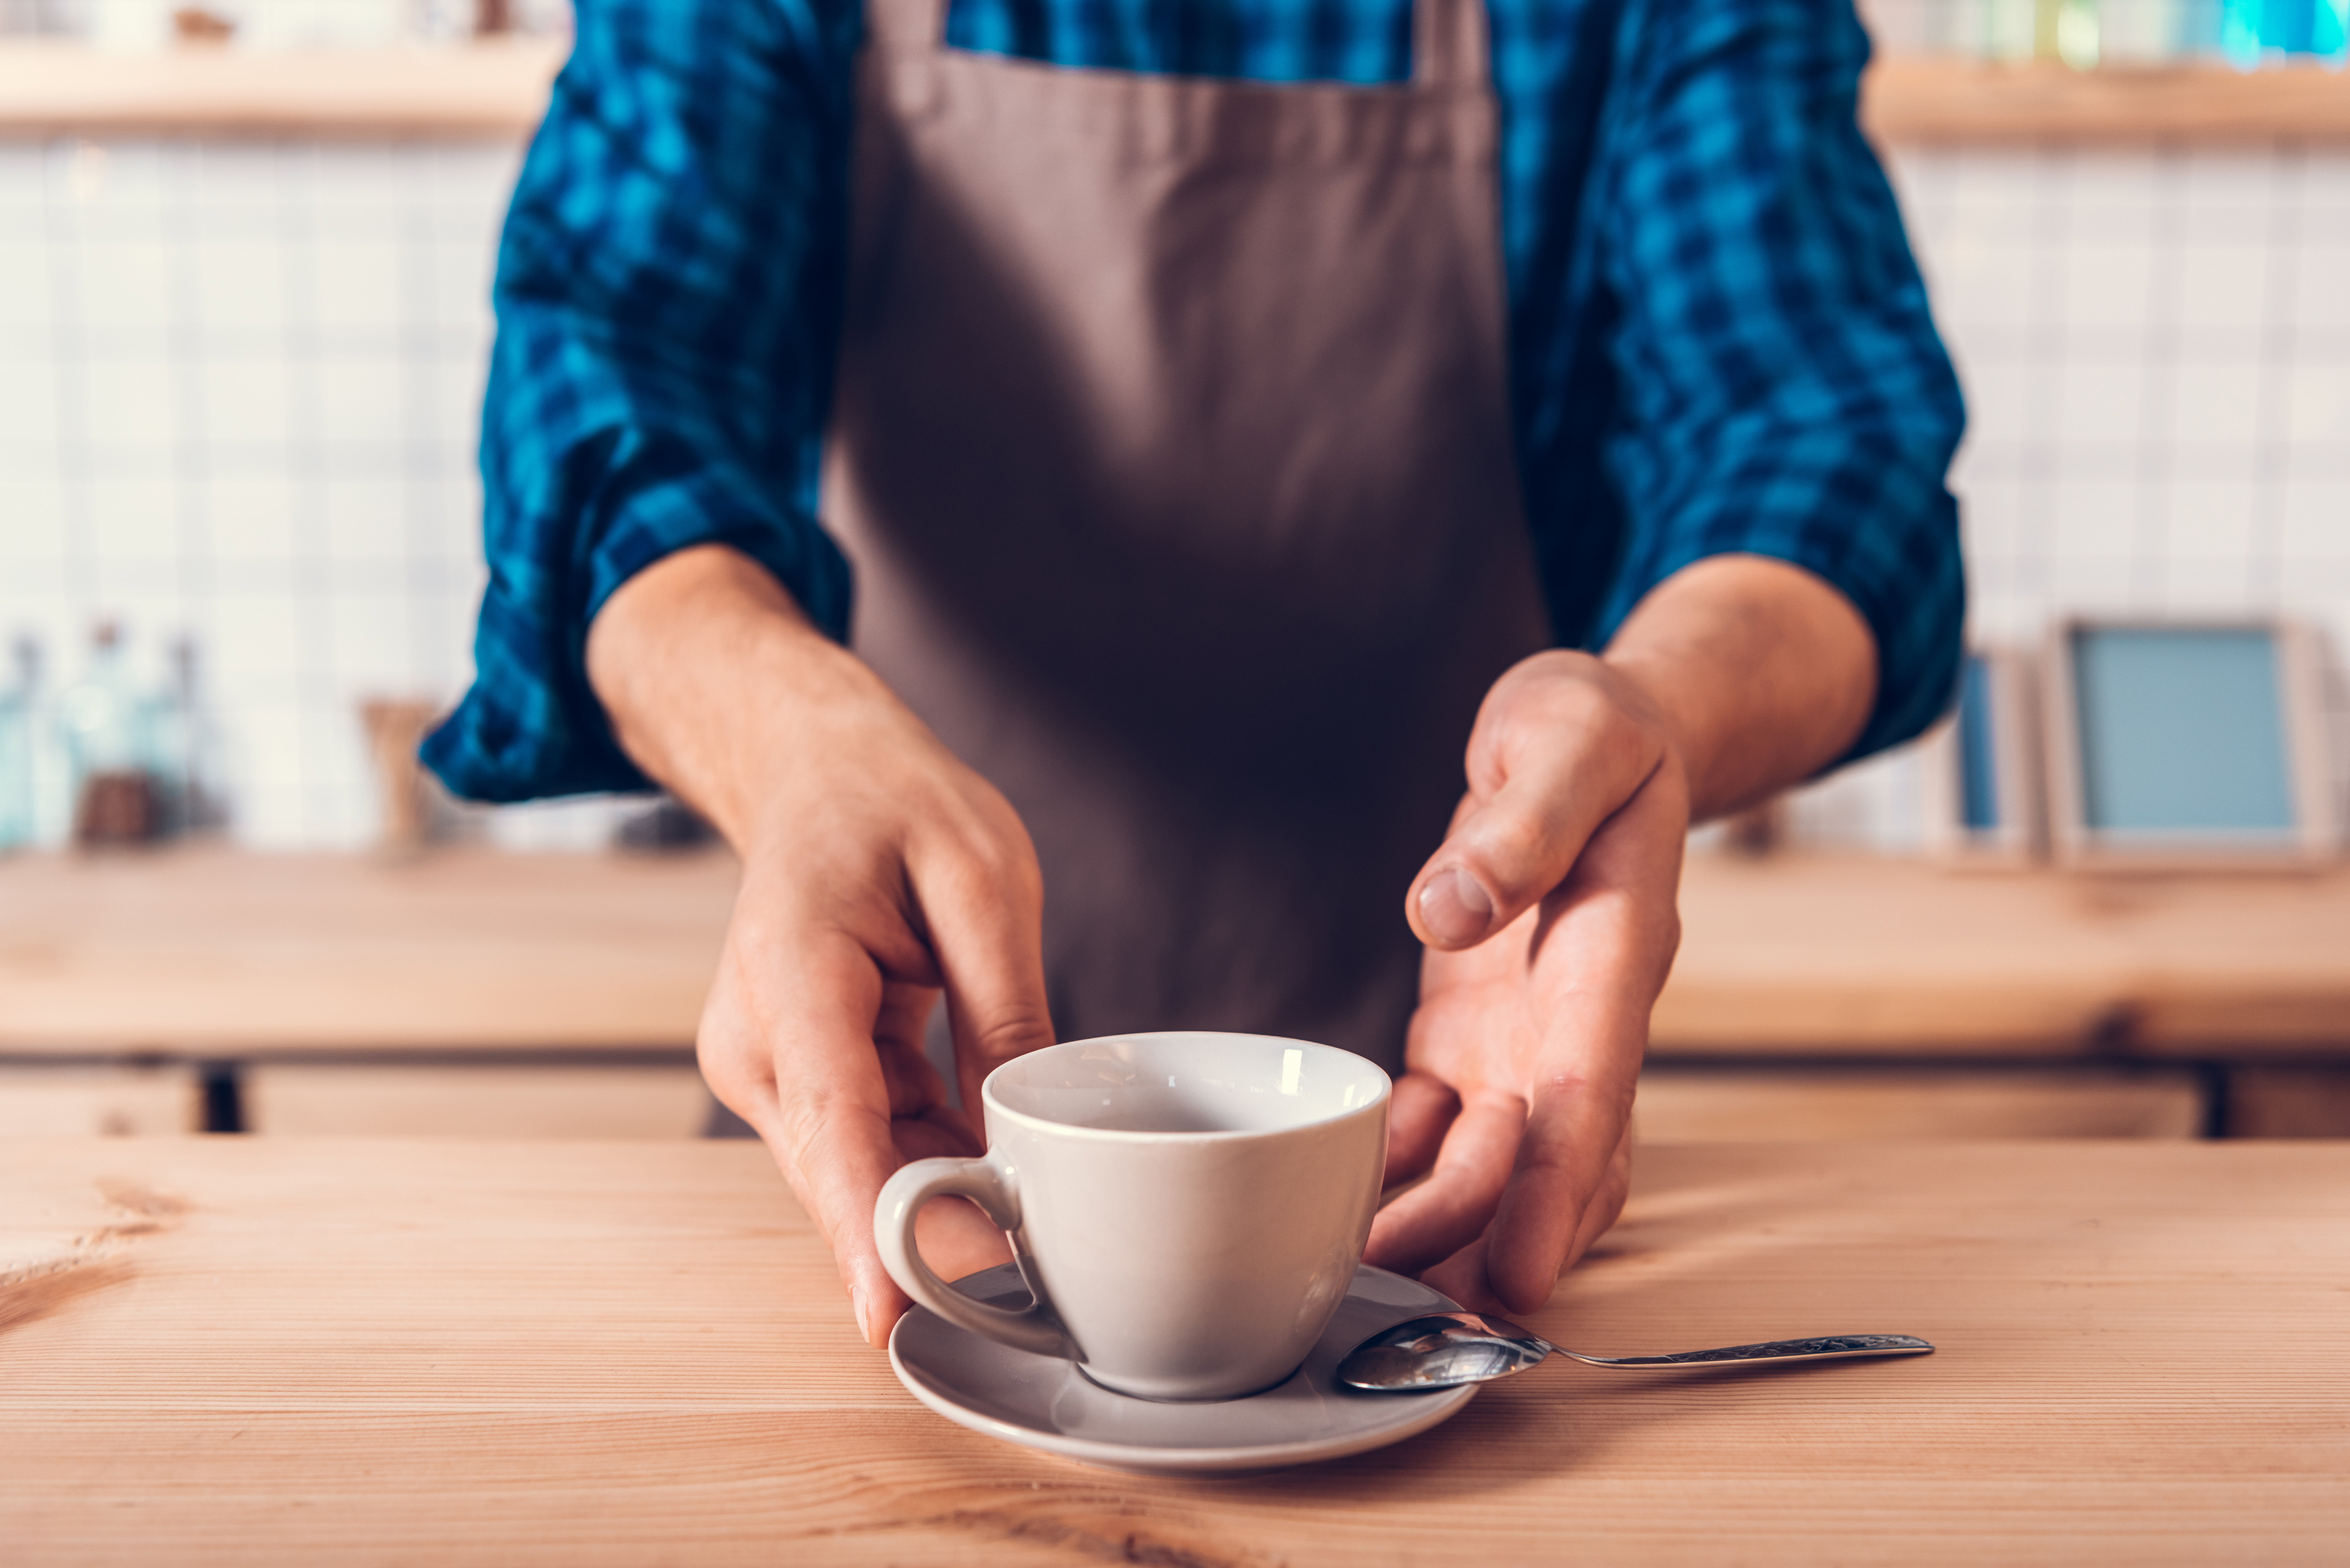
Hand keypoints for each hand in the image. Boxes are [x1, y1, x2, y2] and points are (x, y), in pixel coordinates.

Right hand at [587, 546, 1056, 1346]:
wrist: (817, 772)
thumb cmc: (893, 806)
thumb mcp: (982, 881)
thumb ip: (1002, 1007)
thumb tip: (1025, 1127)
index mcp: (797, 972)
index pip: (835, 1123)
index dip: (867, 1226)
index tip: (890, 1312)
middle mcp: (761, 1038)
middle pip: (842, 1170)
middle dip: (924, 1230)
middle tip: (1026, 1277)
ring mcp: (771, 1066)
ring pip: (854, 1170)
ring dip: (932, 1198)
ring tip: (1025, 1213)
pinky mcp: (799, 1077)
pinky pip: (865, 1145)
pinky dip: (926, 1162)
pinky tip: (990, 1165)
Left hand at [1362, 651, 1685, 1312]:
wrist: (1594, 732)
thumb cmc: (1590, 727)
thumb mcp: (1565, 738)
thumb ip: (1520, 823)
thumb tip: (1448, 907)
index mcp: (1611, 955)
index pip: (1590, 1091)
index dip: (1553, 1189)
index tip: (1519, 1272)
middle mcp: (1574, 1018)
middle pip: (1541, 1160)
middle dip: (1480, 1239)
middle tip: (1397, 1308)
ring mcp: (1524, 1035)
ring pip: (1489, 1164)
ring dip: (1436, 1228)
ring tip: (1355, 1288)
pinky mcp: (1473, 1033)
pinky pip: (1438, 1124)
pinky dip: (1398, 1172)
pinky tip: (1338, 1208)